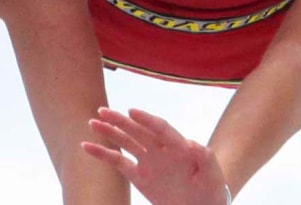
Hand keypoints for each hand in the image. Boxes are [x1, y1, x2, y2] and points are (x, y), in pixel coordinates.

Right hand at [80, 107, 227, 204]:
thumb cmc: (213, 189)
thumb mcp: (214, 175)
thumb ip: (206, 160)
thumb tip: (195, 144)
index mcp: (179, 147)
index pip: (161, 129)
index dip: (147, 120)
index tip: (132, 112)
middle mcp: (161, 150)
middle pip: (139, 131)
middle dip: (121, 121)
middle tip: (102, 111)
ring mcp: (149, 162)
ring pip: (126, 143)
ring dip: (110, 133)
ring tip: (92, 123)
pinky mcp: (139, 176)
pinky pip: (118, 163)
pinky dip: (103, 155)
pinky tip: (87, 146)